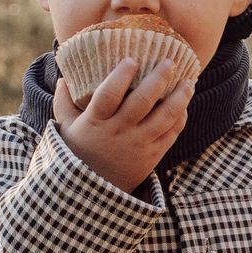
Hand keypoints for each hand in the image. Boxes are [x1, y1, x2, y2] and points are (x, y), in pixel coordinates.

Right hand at [53, 55, 194, 192]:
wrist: (93, 193)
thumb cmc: (79, 154)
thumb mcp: (65, 129)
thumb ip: (63, 103)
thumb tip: (62, 78)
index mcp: (96, 121)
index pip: (108, 94)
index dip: (120, 76)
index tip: (131, 59)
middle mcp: (119, 131)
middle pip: (142, 101)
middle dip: (158, 78)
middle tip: (169, 61)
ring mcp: (138, 144)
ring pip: (164, 117)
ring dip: (180, 97)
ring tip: (188, 82)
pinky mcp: (152, 156)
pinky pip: (171, 134)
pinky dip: (180, 118)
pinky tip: (184, 105)